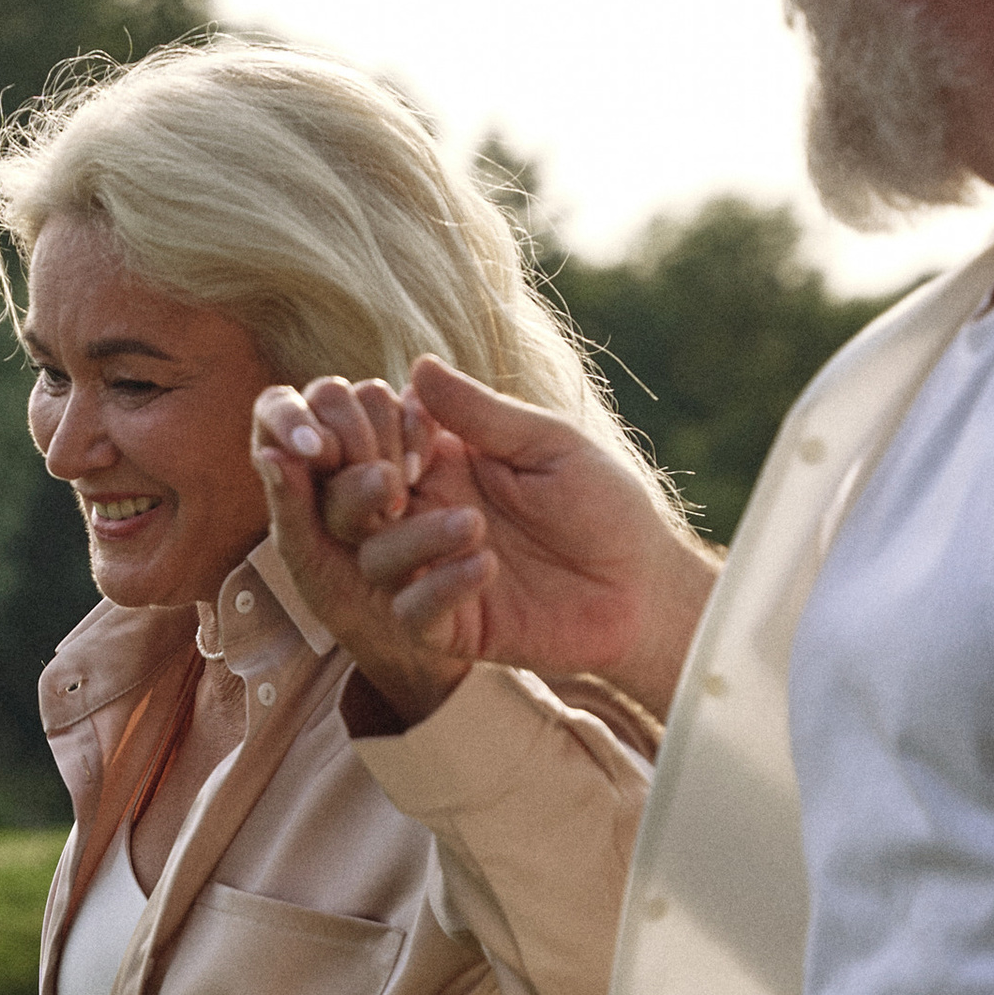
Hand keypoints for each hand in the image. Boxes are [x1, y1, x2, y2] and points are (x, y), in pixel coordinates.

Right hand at [257, 364, 719, 722]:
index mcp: (441, 464)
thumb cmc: (604, 506)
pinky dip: (441, 586)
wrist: (645, 587)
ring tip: (474, 525)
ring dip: (413, 538)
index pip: (369, 443)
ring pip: (374, 557)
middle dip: (359, 487)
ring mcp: (432, 574)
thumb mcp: (548, 445)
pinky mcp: (451, 627)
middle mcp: (425, 517)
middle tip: (397, 480)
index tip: (410, 430)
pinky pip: (413, 612)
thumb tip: (418, 367)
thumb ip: (482, 415)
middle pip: (348, 502)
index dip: (369, 432)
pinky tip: (486, 566)